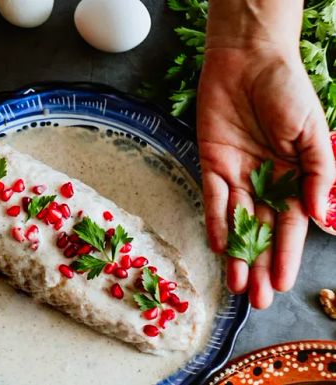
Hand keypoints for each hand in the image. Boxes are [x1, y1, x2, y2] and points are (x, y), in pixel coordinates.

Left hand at [197, 43, 335, 308]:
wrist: (249, 60)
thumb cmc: (288, 92)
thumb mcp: (313, 134)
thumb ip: (318, 175)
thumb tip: (320, 215)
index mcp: (294, 178)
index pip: (290, 225)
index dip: (286, 255)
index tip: (283, 283)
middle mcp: (265, 182)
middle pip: (262, 231)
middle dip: (260, 265)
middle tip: (258, 299)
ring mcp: (237, 176)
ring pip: (237, 223)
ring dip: (237, 254)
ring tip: (238, 285)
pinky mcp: (210, 164)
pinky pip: (212, 199)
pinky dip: (215, 222)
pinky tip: (219, 247)